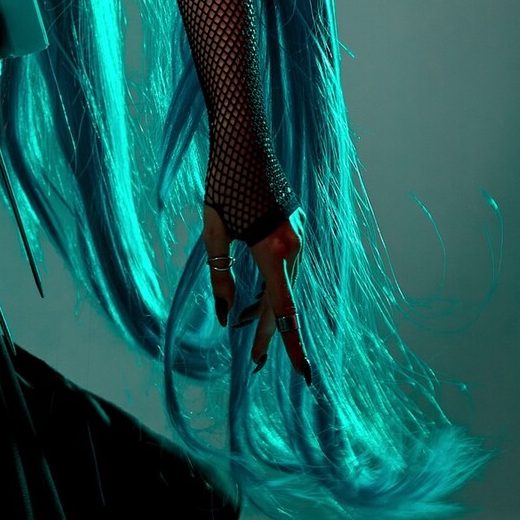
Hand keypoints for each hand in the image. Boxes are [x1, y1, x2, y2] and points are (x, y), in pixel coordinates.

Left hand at [202, 203, 312, 383]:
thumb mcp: (214, 233)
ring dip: (264, 309)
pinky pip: (284, 270)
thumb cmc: (224, 185)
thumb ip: (220, 276)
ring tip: (241, 327)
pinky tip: (250, 300)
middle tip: (253, 363)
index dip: (292, 346)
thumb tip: (226, 316)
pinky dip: (269, 288)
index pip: (285, 312)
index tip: (305, 376)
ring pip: (284, 287)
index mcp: (272, 250)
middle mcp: (292, 247)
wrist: (245, 142)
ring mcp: (297, 238)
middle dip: (267, 334)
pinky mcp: (294, 230)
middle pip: (283, 303)